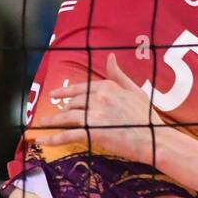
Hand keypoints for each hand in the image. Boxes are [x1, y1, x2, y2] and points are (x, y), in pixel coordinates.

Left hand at [45, 53, 160, 161]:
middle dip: (61, 110)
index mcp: (107, 87)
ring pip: (66, 117)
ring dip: (52, 122)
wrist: (154, 139)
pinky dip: (53, 138)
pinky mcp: (92, 132)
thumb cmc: (147, 117)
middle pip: (72, 103)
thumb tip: (110, 57)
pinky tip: (43, 140)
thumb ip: (118, 75)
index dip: (65, 92)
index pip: (80, 89)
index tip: (54, 95)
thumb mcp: (135, 90)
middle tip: (54, 116)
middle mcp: (98, 98)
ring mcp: (94, 115)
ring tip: (43, 125)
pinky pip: (68, 135)